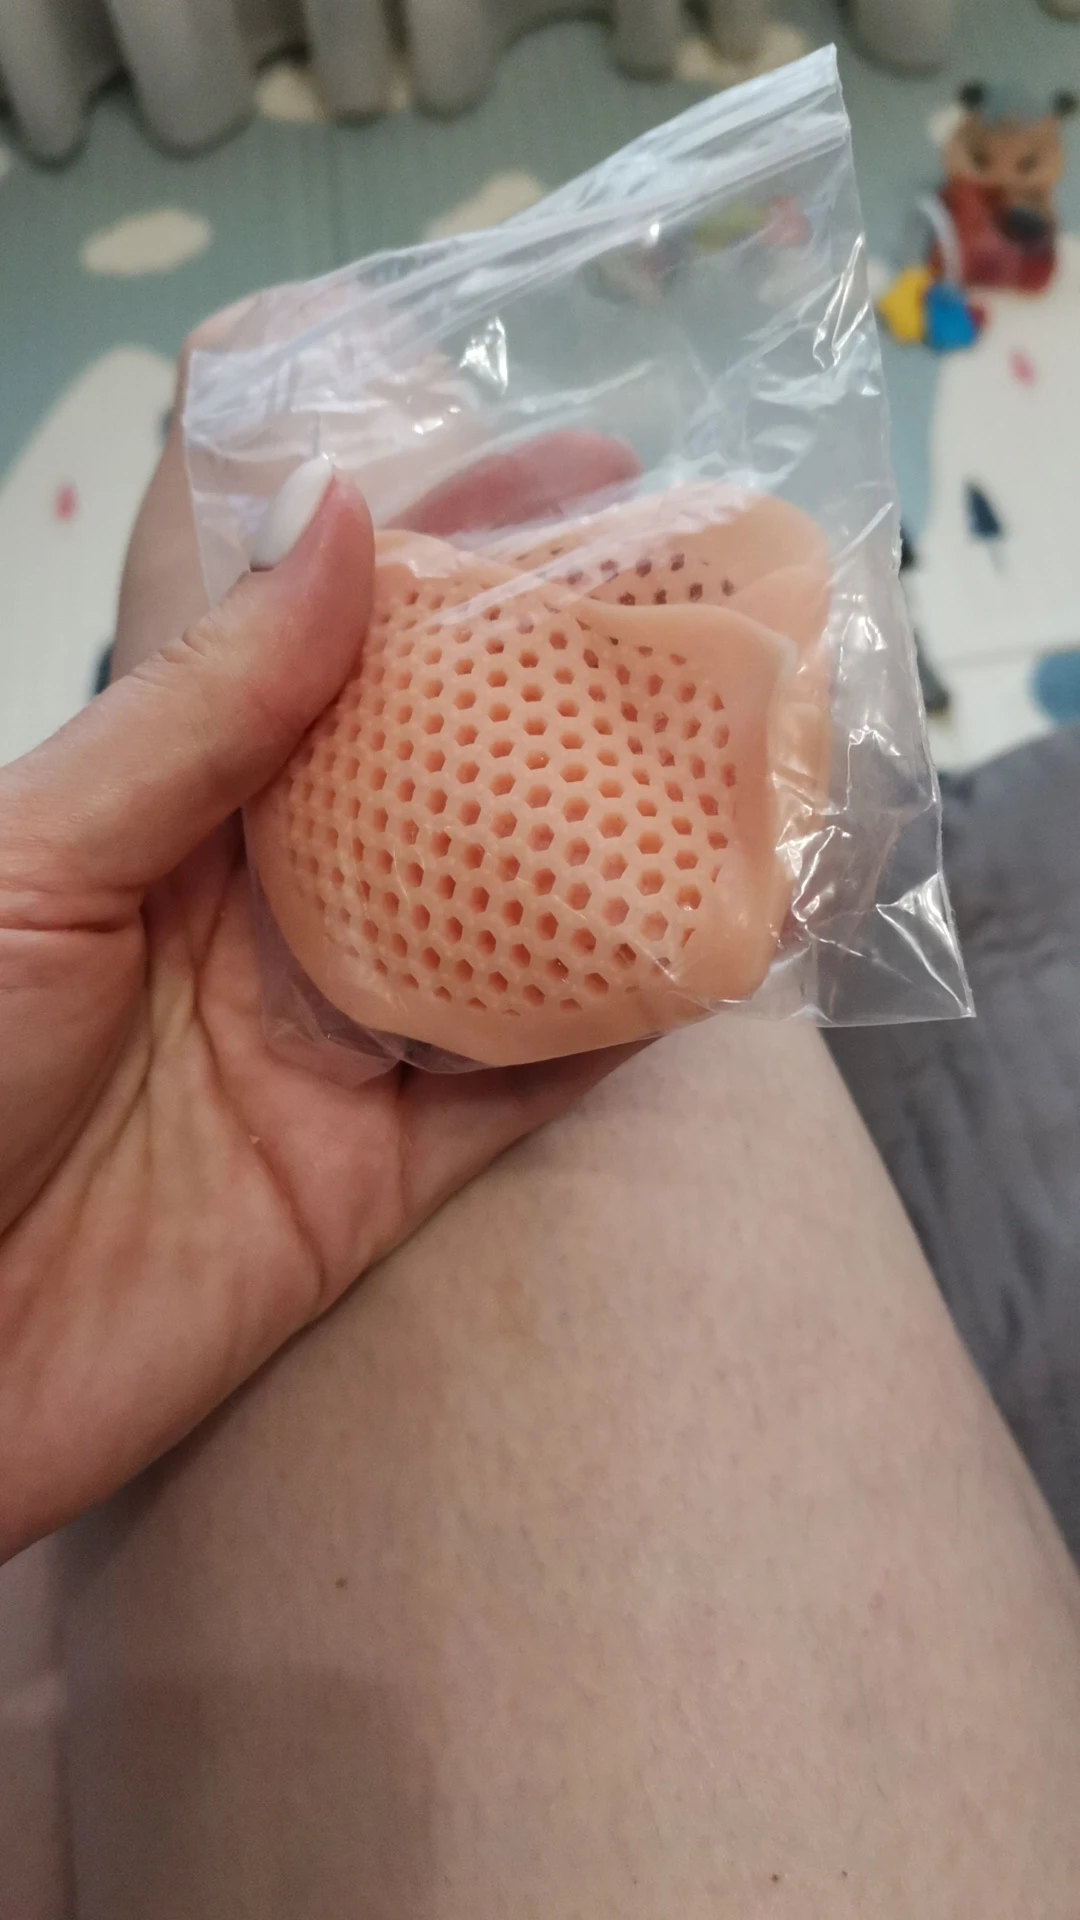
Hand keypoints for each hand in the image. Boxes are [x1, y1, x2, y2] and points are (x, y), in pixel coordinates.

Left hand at [0, 328, 639, 1557]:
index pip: (340, 648)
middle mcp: (273, 909)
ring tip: (756, 754)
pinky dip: (614, 1031)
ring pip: (510, 927)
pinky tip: (714, 953)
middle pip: (453, 781)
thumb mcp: (40, 857)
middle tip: (715, 607)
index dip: (455, 554)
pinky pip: (519, 1093)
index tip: (587, 476)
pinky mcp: (374, 1181)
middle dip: (574, 690)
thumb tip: (342, 523)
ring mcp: (333, 1044)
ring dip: (622, 851)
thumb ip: (200, 713)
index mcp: (180, 806)